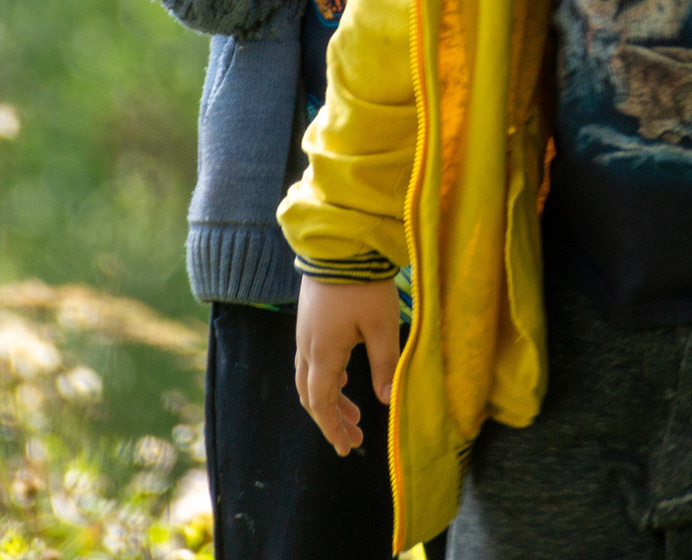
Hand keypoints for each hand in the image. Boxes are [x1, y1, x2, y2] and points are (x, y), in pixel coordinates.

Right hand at [295, 275, 400, 455]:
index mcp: (322, 353)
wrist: (339, 243)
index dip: (333, 429)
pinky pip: (311, 359)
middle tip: (354, 437)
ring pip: (310, 377)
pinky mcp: (309, 319)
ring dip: (329, 399)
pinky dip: (326, 378)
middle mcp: (306, 346)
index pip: (321, 403)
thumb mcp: (382, 326)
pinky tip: (343, 378)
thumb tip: (387, 401)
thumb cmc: (363, 285)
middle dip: (331, 419)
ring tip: (355, 414)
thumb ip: (384, 364)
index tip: (346, 449)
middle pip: (310, 395)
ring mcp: (304, 332)